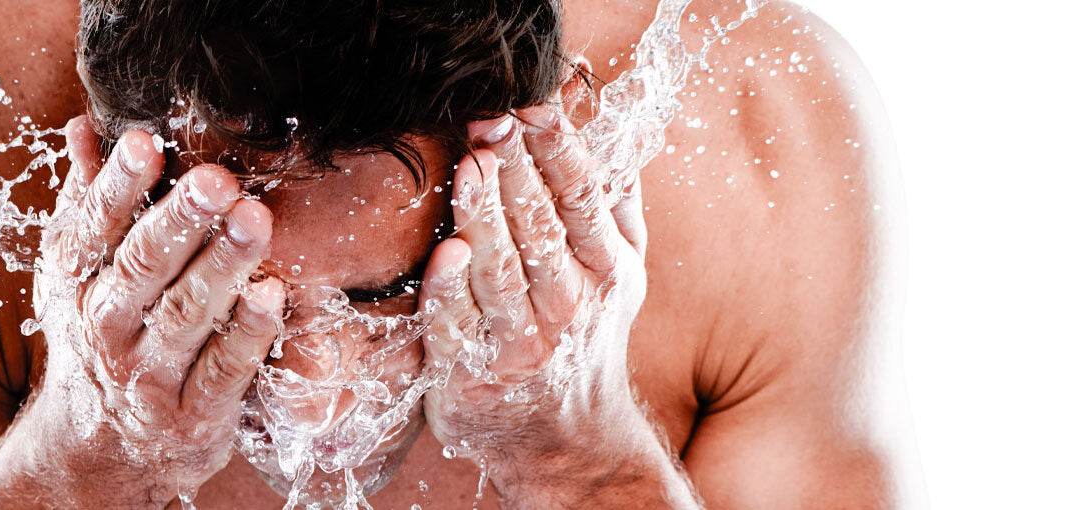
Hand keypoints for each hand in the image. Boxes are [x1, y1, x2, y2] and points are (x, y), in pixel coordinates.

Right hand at [0, 117, 284, 507]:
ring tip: (255, 219)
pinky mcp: (194, 414)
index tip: (146, 142)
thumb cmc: (99, 336)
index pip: (98, 227)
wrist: (97, 449)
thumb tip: (84, 127)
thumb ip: (86, 201)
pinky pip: (224, 370)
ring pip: (187, 315)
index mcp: (80, 283)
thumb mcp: (76, 273)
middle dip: (180, 221)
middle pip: (144, 267)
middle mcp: (108, 327)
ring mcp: (150, 375)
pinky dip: (248, 334)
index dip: (119, 185)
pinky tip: (272, 295)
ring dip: (223, 266)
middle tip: (215, 180)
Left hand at [418, 102, 691, 505]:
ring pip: (503, 272)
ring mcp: (522, 345)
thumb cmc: (584, 341)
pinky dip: (452, 292)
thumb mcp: (619, 278)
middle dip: (515, 169)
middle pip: (541, 226)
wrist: (566, 443)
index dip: (559, 149)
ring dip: (485, 217)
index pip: (581, 197)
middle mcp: (569, 306)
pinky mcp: (473, 377)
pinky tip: (446, 253)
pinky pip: (458, 328)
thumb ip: (616, 208)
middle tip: (490, 119)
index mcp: (604, 270)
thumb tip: (627, 135)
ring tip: (470, 167)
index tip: (534, 104)